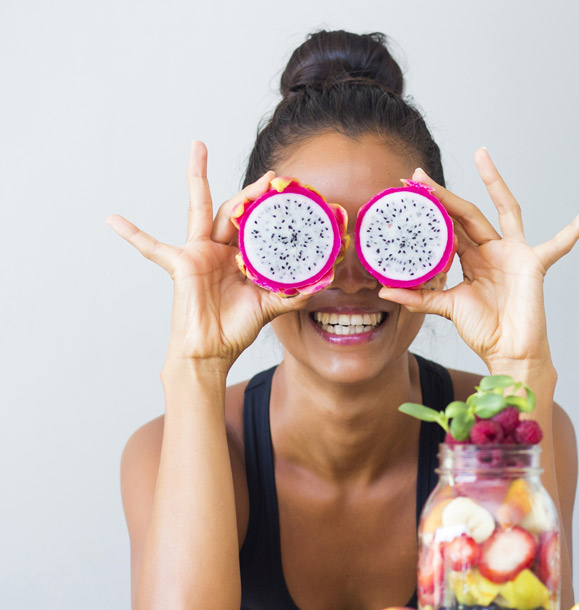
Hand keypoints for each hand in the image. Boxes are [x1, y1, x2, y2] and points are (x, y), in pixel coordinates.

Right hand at [107, 141, 309, 370]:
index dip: (271, 211)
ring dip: (198, 177)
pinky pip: (151, 247)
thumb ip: (294, 292)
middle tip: (272, 175)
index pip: (257, 226)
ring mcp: (199, 253)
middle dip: (252, 191)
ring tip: (198, 148)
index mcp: (241, 257)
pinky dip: (132, 235)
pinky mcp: (180, 264)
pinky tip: (113, 220)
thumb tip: (324, 280)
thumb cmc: (236, 328)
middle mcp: (220, 250)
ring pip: (200, 208)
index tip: (291, 193)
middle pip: (235, 210)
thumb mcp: (271, 306)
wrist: (211, 351)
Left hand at [378, 149, 578, 369]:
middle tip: (418, 174)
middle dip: (443, 194)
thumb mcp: (448, 309)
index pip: (448, 226)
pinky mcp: (535, 264)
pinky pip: (560, 244)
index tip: (406, 190)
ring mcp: (515, 254)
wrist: (510, 352)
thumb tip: (384, 292)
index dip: (429, 209)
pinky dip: (577, 228)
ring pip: (503, 210)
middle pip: (467, 213)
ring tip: (481, 155)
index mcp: (473, 259)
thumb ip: (420, 298)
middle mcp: (493, 250)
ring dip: (494, 182)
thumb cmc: (486, 331)